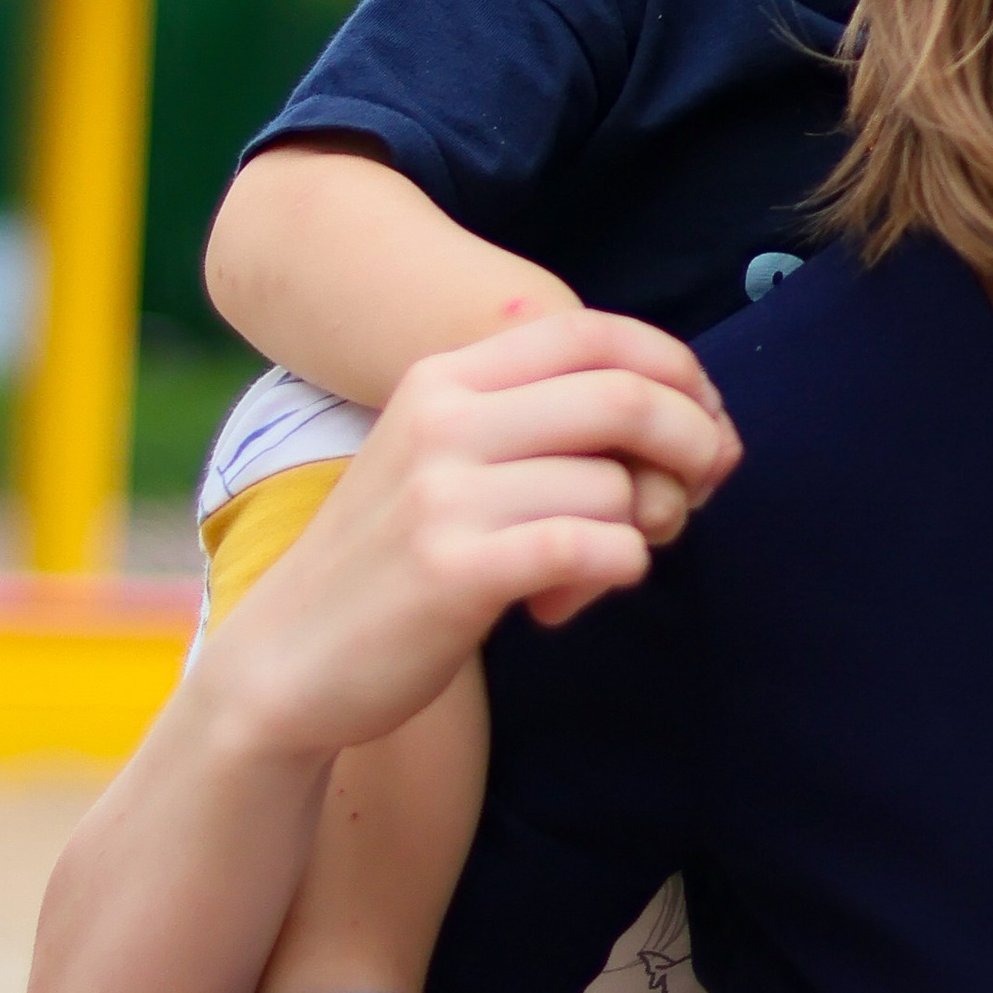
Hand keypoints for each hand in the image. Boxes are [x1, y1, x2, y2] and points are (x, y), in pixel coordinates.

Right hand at [202, 314, 739, 763]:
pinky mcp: (455, 570)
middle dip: (694, 444)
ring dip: (642, 532)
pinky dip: (616, 571)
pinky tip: (572, 599)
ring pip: (616, 485)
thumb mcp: (442, 459)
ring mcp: (444, 493)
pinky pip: (594, 548)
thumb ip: (535, 420)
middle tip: (702, 494)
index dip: (676, 370)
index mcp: (444, 378)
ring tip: (593, 569)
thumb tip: (686, 411)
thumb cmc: (391, 563)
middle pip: (625, 397)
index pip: (594, 331)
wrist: (285, 661)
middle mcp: (443, 419)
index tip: (707, 422)